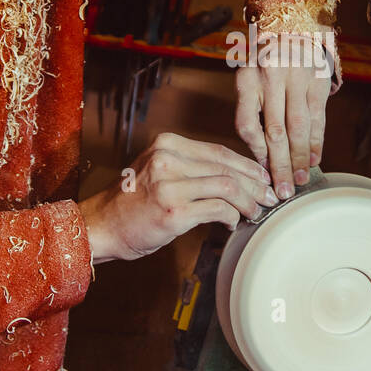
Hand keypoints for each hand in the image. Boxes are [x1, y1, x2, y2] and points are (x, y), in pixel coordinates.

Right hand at [80, 133, 276, 262]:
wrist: (101, 226)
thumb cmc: (133, 203)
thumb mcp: (158, 170)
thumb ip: (191, 167)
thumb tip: (236, 176)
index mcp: (167, 144)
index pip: (220, 151)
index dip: (247, 165)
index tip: (263, 177)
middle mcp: (168, 158)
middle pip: (227, 167)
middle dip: (254, 184)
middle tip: (269, 197)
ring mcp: (169, 184)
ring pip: (227, 186)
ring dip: (247, 201)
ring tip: (255, 211)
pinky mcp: (173, 210)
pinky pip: (217, 209)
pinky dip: (231, 216)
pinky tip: (232, 223)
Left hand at [234, 37, 333, 199]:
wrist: (292, 25)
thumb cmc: (265, 61)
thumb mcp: (248, 77)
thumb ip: (251, 110)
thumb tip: (261, 156)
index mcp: (246, 78)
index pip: (247, 124)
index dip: (256, 152)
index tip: (262, 172)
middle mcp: (270, 77)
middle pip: (274, 132)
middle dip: (280, 166)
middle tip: (284, 191)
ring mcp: (296, 78)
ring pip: (298, 128)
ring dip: (300, 158)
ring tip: (301, 179)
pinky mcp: (317, 80)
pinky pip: (317, 118)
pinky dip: (316, 141)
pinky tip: (314, 158)